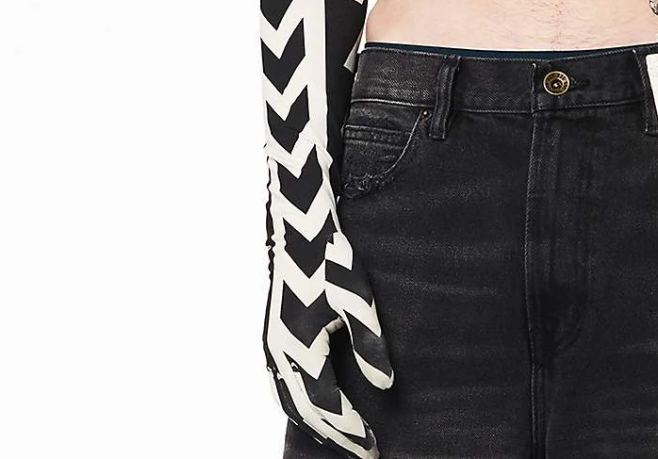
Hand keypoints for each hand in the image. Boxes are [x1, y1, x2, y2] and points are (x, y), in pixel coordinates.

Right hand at [263, 187, 392, 456]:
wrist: (298, 222)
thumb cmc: (330, 258)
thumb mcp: (356, 299)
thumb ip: (369, 343)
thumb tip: (386, 384)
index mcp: (300, 350)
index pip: (328, 406)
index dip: (351, 430)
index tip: (373, 447)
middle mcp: (280, 354)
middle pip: (305, 412)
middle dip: (333, 434)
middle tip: (361, 451)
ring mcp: (272, 344)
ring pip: (289, 400)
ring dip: (313, 421)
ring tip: (337, 435)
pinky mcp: (272, 332)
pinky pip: (282, 382)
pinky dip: (298, 402)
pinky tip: (313, 400)